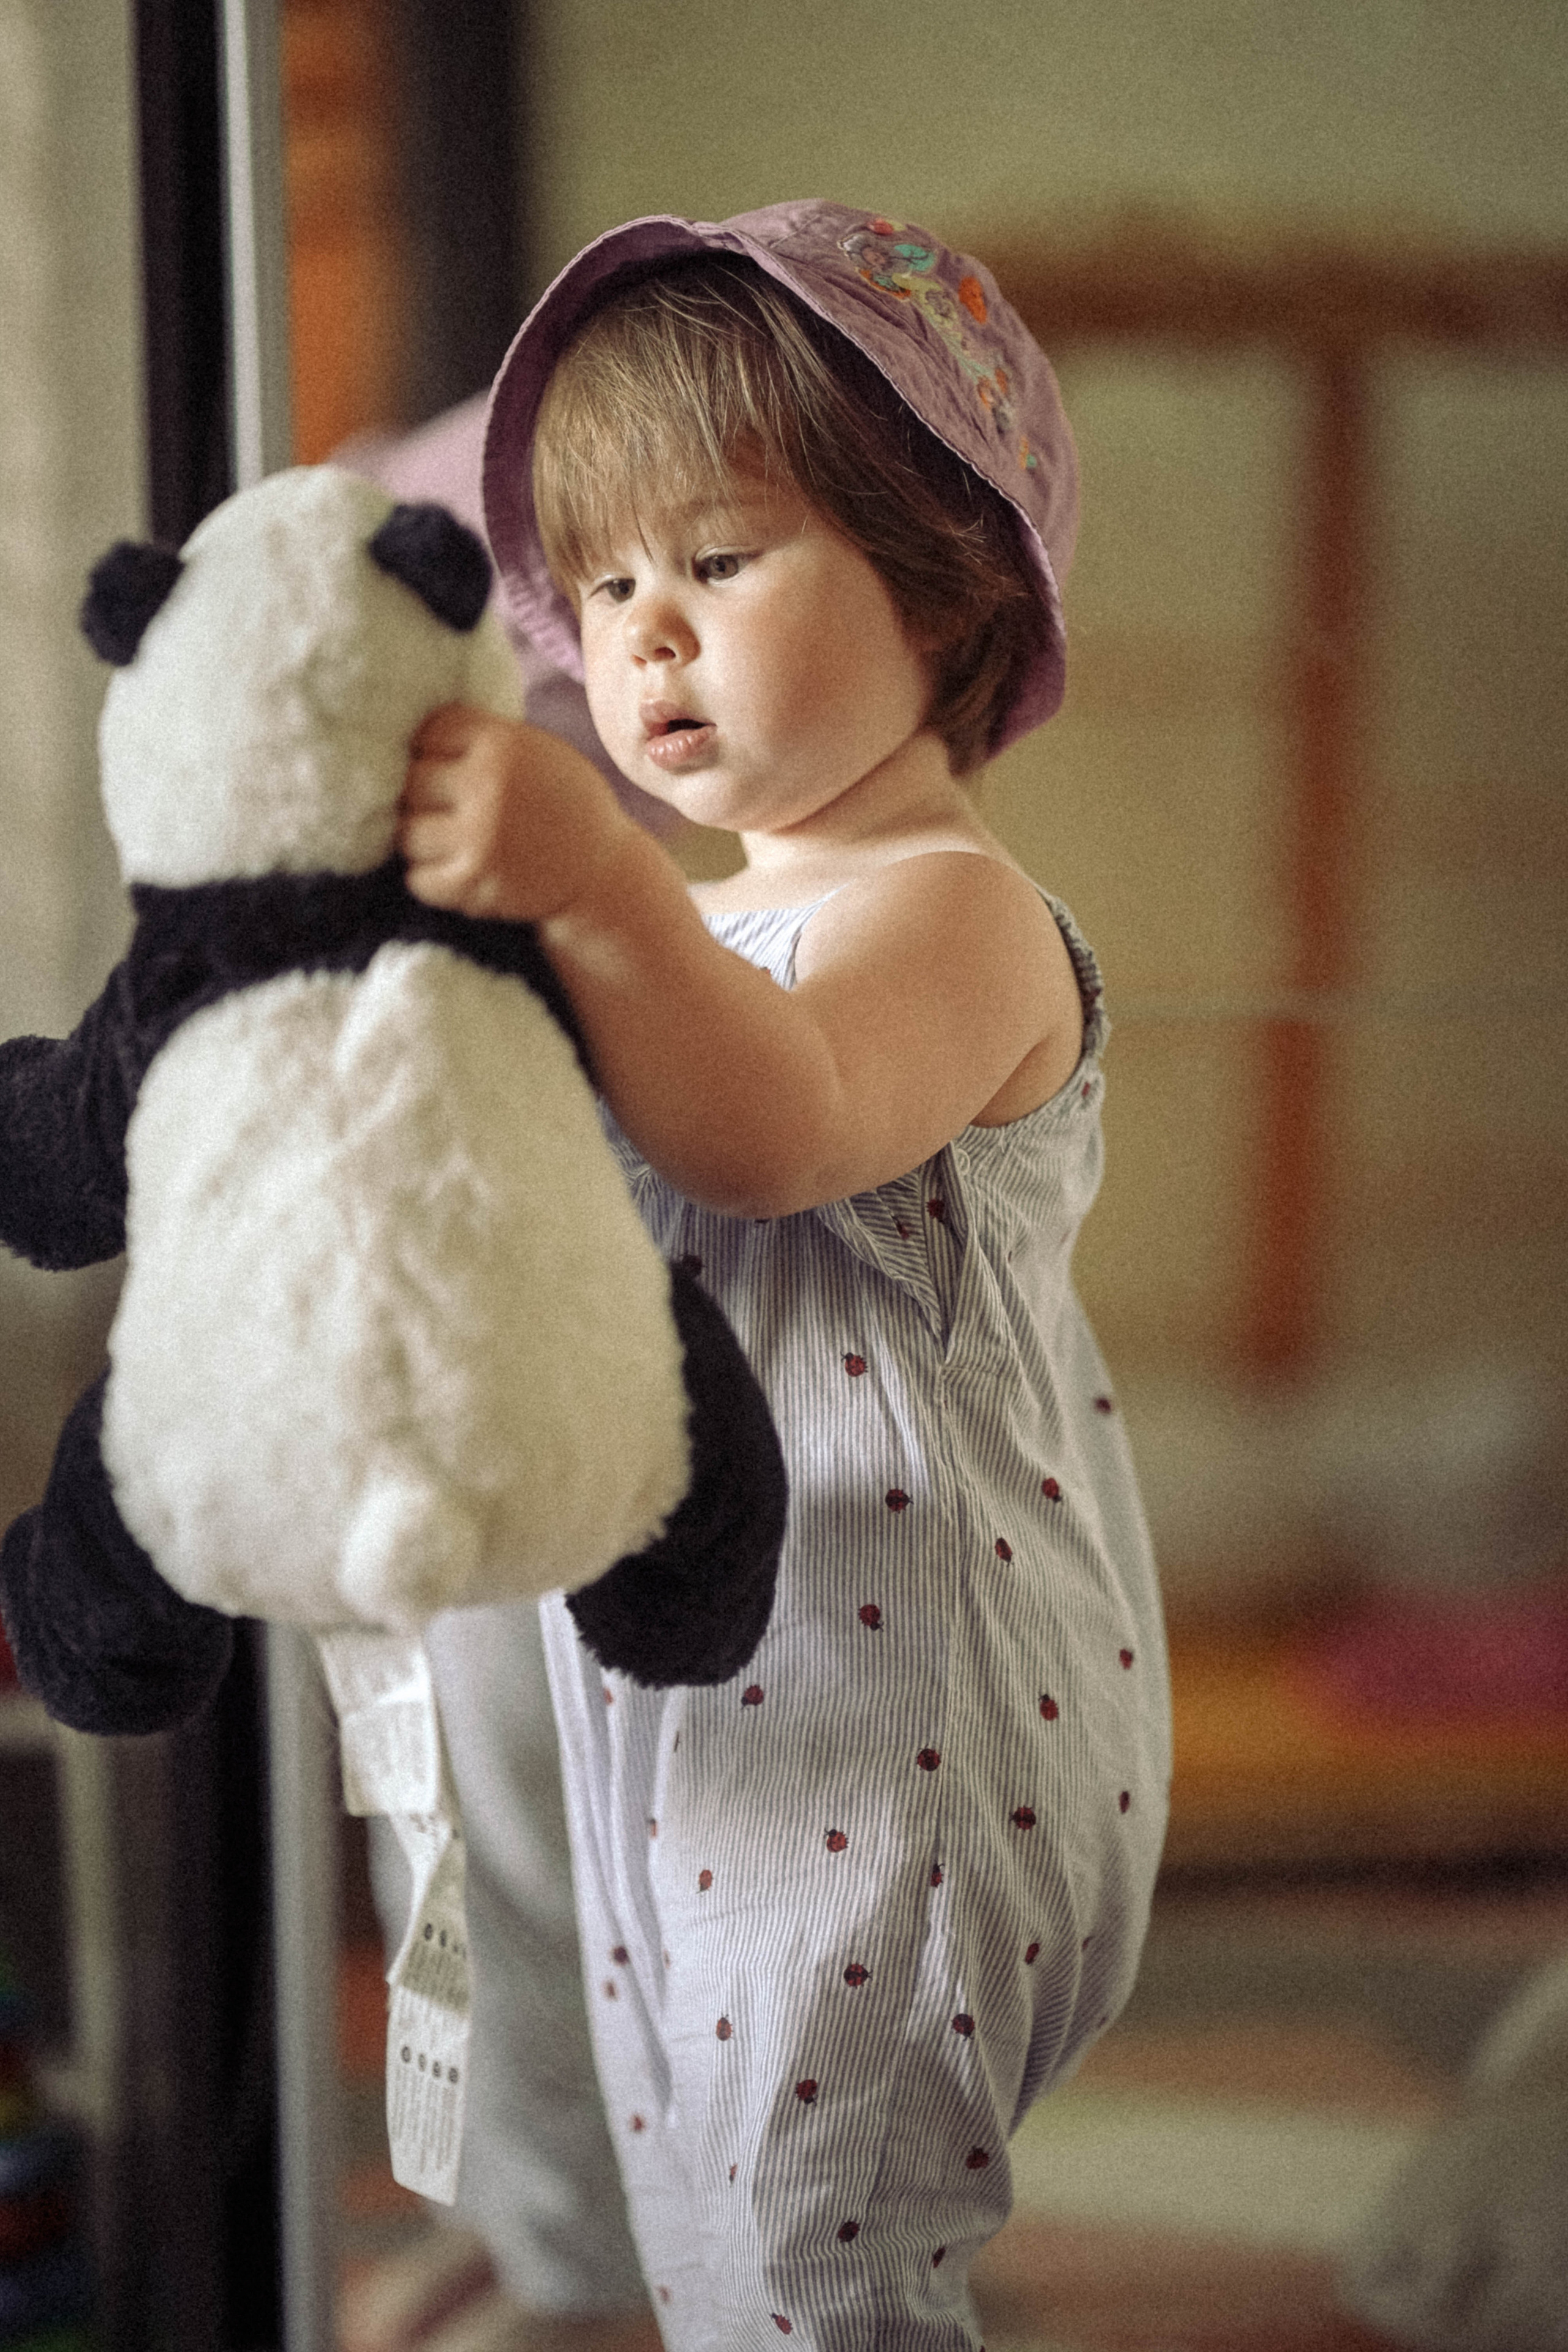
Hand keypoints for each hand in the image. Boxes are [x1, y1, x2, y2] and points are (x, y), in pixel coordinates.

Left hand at [398, 704, 627, 922]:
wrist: (603, 872)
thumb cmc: (567, 807)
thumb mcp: (538, 752)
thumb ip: (486, 738)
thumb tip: (418, 731)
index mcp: (502, 743)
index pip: (429, 731)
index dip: (432, 750)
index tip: (446, 767)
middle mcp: (485, 785)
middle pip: (411, 781)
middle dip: (424, 796)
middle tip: (444, 809)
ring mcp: (477, 836)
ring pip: (407, 832)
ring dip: (423, 839)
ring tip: (448, 841)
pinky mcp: (472, 883)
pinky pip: (417, 878)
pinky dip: (430, 878)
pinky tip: (453, 870)